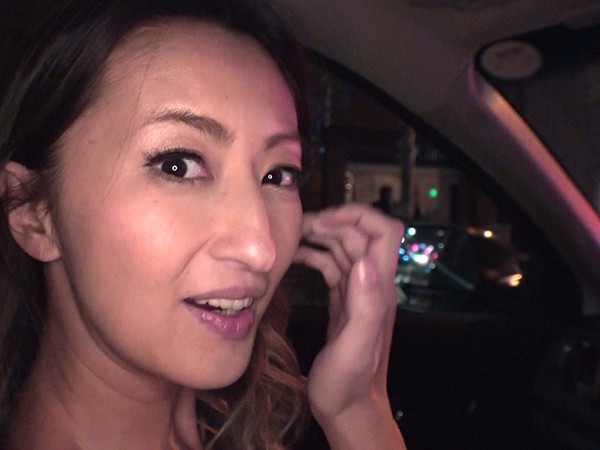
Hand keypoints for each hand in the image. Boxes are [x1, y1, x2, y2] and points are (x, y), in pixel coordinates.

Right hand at [293, 204, 404, 448]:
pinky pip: (331, 267)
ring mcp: (357, 294)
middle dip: (332, 222)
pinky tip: (295, 258)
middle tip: (298, 227)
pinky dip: (314, 256)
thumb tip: (364, 263)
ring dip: (320, 236)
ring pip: (343, 248)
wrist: (348, 409)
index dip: (358, 216)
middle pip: (359, 235)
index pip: (383, 233)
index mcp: (377, 291)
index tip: (326, 217)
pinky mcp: (342, 303)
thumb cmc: (349, 386)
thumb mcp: (356, 347)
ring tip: (292, 237)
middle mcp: (371, 287)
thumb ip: (365, 306)